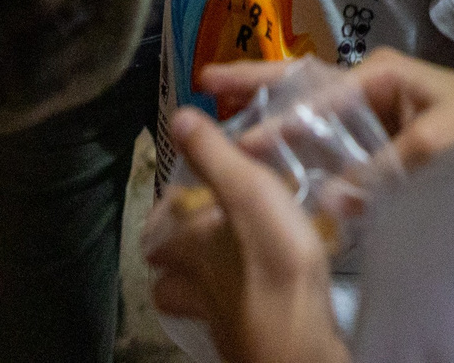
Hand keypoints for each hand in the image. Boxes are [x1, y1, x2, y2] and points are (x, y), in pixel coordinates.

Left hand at [143, 109, 348, 362]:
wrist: (297, 337)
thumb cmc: (270, 257)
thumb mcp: (246, 189)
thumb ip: (213, 154)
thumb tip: (176, 117)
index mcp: (186, 244)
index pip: (156, 231)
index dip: (163, 216)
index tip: (180, 200)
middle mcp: (191, 283)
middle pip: (163, 275)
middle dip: (172, 258)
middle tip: (200, 236)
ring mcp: (215, 316)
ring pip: (190, 302)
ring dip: (199, 286)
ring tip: (224, 267)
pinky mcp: (243, 337)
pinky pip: (229, 319)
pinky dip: (237, 305)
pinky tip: (260, 293)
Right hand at [200, 48, 453, 172]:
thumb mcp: (437, 144)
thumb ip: (381, 170)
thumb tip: (328, 201)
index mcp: (383, 73)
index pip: (314, 91)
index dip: (274, 119)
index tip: (240, 142)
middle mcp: (373, 86)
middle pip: (303, 86)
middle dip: (256, 85)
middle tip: (205, 81)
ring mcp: (378, 113)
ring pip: (314, 115)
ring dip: (272, 120)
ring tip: (223, 124)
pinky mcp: (385, 141)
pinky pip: (335, 143)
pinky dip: (303, 148)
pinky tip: (275, 162)